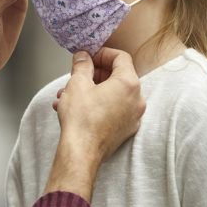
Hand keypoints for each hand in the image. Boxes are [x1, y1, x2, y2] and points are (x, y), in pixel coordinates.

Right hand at [55, 48, 145, 163]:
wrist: (81, 153)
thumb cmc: (81, 120)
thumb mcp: (77, 83)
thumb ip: (82, 65)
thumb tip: (83, 57)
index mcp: (129, 84)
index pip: (121, 57)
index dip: (102, 54)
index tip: (89, 57)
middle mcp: (136, 100)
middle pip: (118, 76)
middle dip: (95, 73)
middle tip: (79, 74)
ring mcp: (133, 117)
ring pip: (113, 95)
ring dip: (93, 90)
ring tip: (70, 94)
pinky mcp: (126, 130)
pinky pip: (114, 110)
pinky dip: (98, 105)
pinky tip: (78, 108)